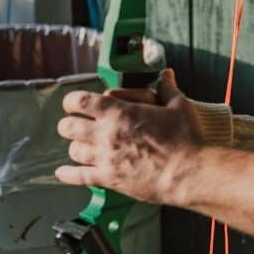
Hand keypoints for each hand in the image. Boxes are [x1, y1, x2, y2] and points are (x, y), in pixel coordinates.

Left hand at [54, 69, 203, 205]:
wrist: (190, 173)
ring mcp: (106, 158)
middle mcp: (106, 134)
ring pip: (73, 151)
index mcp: (120, 112)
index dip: (72, 101)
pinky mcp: (110, 179)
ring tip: (83, 147)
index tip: (75, 103)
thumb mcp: (179, 106)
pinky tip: (63, 172)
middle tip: (77, 125)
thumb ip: (167, 89)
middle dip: (70, 124)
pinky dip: (67, 174)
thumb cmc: (187, 138)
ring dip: (77, 147)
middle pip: (68, 127)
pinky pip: (78, 177)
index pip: (79, 101)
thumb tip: (166, 74)